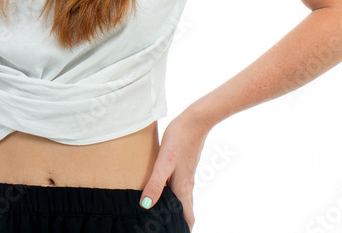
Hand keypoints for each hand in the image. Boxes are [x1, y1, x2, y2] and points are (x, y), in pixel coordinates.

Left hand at [138, 109, 208, 230]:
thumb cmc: (179, 140)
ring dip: (173, 207)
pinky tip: (160, 188)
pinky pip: (178, 185)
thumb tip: (145, 206)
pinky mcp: (184, 165)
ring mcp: (186, 174)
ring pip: (181, 197)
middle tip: (162, 225)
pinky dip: (171, 193)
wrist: (196, 120)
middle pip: (183, 209)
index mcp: (183, 187)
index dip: (183, 227)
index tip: (172, 232)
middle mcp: (187, 184)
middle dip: (176, 220)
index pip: (187, 216)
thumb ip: (155, 184)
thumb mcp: (164, 163)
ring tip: (159, 212)